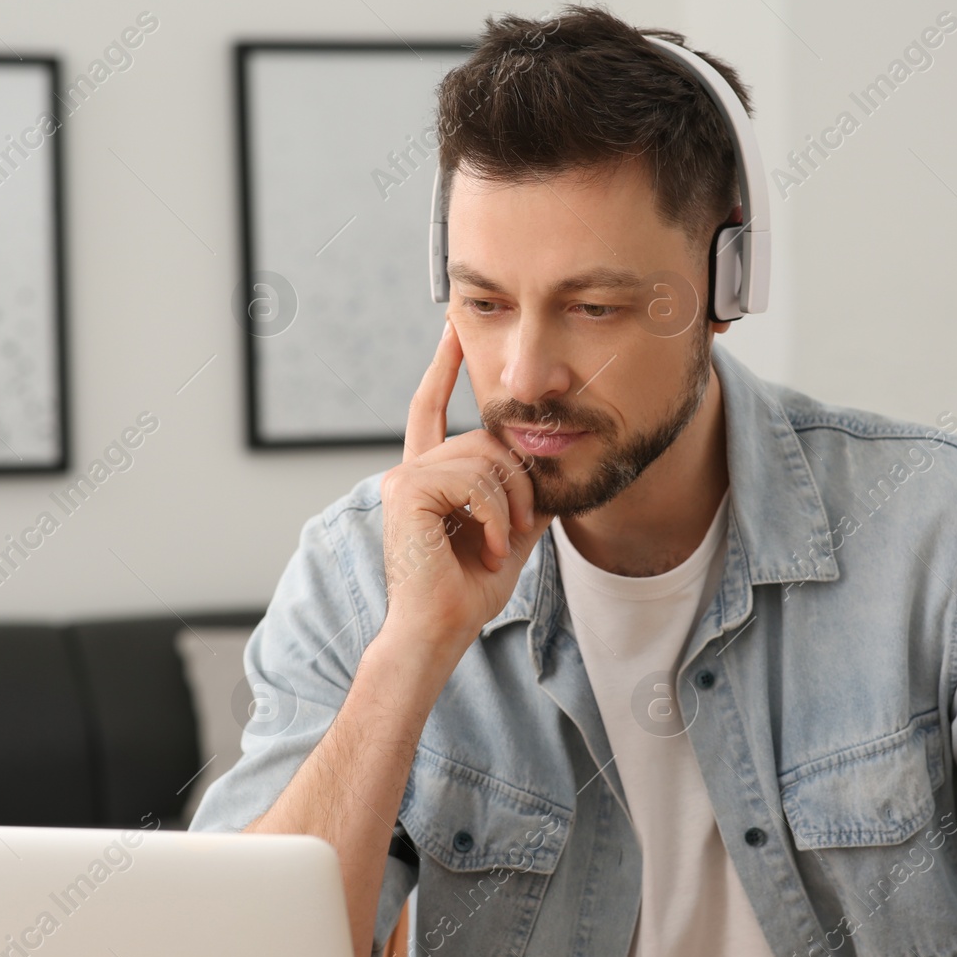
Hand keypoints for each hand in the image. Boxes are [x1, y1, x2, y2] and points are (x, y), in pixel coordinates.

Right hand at [379, 316, 551, 662]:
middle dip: (517, 483)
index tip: (450, 326)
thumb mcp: (510, 530)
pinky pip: (475, 481)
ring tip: (499, 545)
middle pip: (485, 439)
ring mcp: (404, 477)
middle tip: (515, 531)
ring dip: (509, 507)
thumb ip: (523, 491)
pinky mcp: (407, 491)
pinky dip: (495, 519)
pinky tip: (487, 548)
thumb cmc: (469, 589)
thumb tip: (552, 459)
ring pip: (485, 459)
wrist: (440, 630)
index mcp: (429, 475)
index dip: (443, 366)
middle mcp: (411, 469)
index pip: (432, 408)